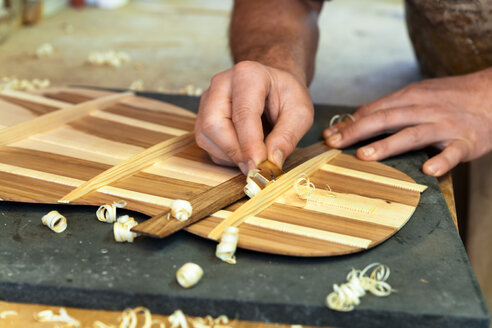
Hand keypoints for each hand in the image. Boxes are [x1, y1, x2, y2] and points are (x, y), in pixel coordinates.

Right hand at [195, 61, 313, 173]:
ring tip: (255, 156)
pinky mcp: (203, 116)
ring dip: (230, 156)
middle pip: (214, 125)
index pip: (243, 114)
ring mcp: (208, 100)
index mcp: (248, 75)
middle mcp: (221, 84)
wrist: (274, 85)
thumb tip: (270, 164)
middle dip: (235, 152)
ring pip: (206, 136)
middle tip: (257, 167)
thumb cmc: (286, 95)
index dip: (250, 144)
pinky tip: (244, 151)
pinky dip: (225, 155)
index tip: (259, 166)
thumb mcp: (300, 113)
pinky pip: (206, 143)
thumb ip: (287, 137)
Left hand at [323, 68, 491, 175]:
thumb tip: (357, 117)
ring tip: (364, 157)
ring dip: (387, 145)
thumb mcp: (418, 95)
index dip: (350, 123)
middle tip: (334, 144)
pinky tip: (429, 171)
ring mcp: (444, 125)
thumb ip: (390, 107)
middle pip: (386, 119)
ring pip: (412, 134)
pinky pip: (453, 152)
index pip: (374, 110)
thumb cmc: (449, 98)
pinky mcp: (466, 141)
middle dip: (358, 132)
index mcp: (410, 98)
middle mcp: (423, 109)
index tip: (329, 135)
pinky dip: (442, 161)